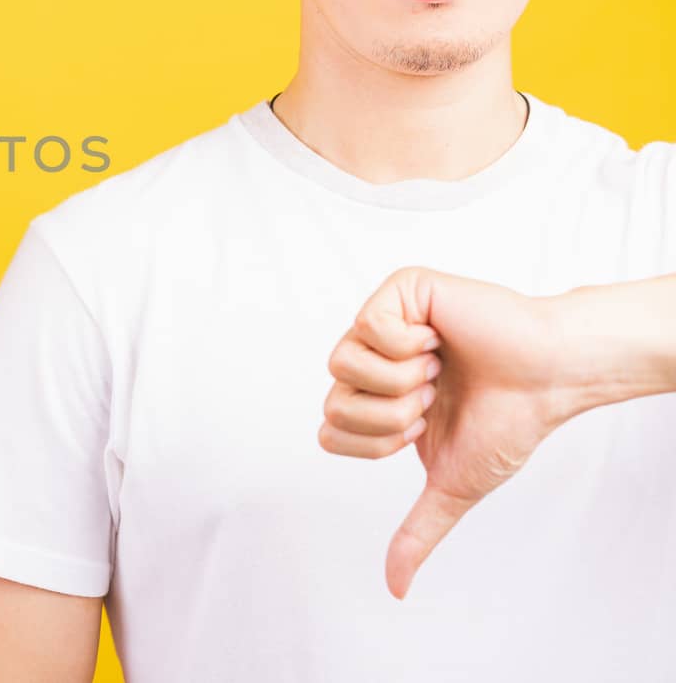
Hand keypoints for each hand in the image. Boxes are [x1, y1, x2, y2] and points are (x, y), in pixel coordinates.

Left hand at [319, 267, 575, 599]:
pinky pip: (369, 324)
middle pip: (332, 402)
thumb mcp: (452, 485)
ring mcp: (382, 323)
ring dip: (401, 380)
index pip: (328, 432)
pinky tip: (438, 340)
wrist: (549, 379)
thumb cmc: (508, 422)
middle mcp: (370, 360)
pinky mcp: (400, 290)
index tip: (425, 427)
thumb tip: (396, 587)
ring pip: (342, 363)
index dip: (378, 442)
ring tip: (437, 370)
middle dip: (393, 415)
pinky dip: (408, 344)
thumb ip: (418, 531)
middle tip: (434, 397)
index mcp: (374, 399)